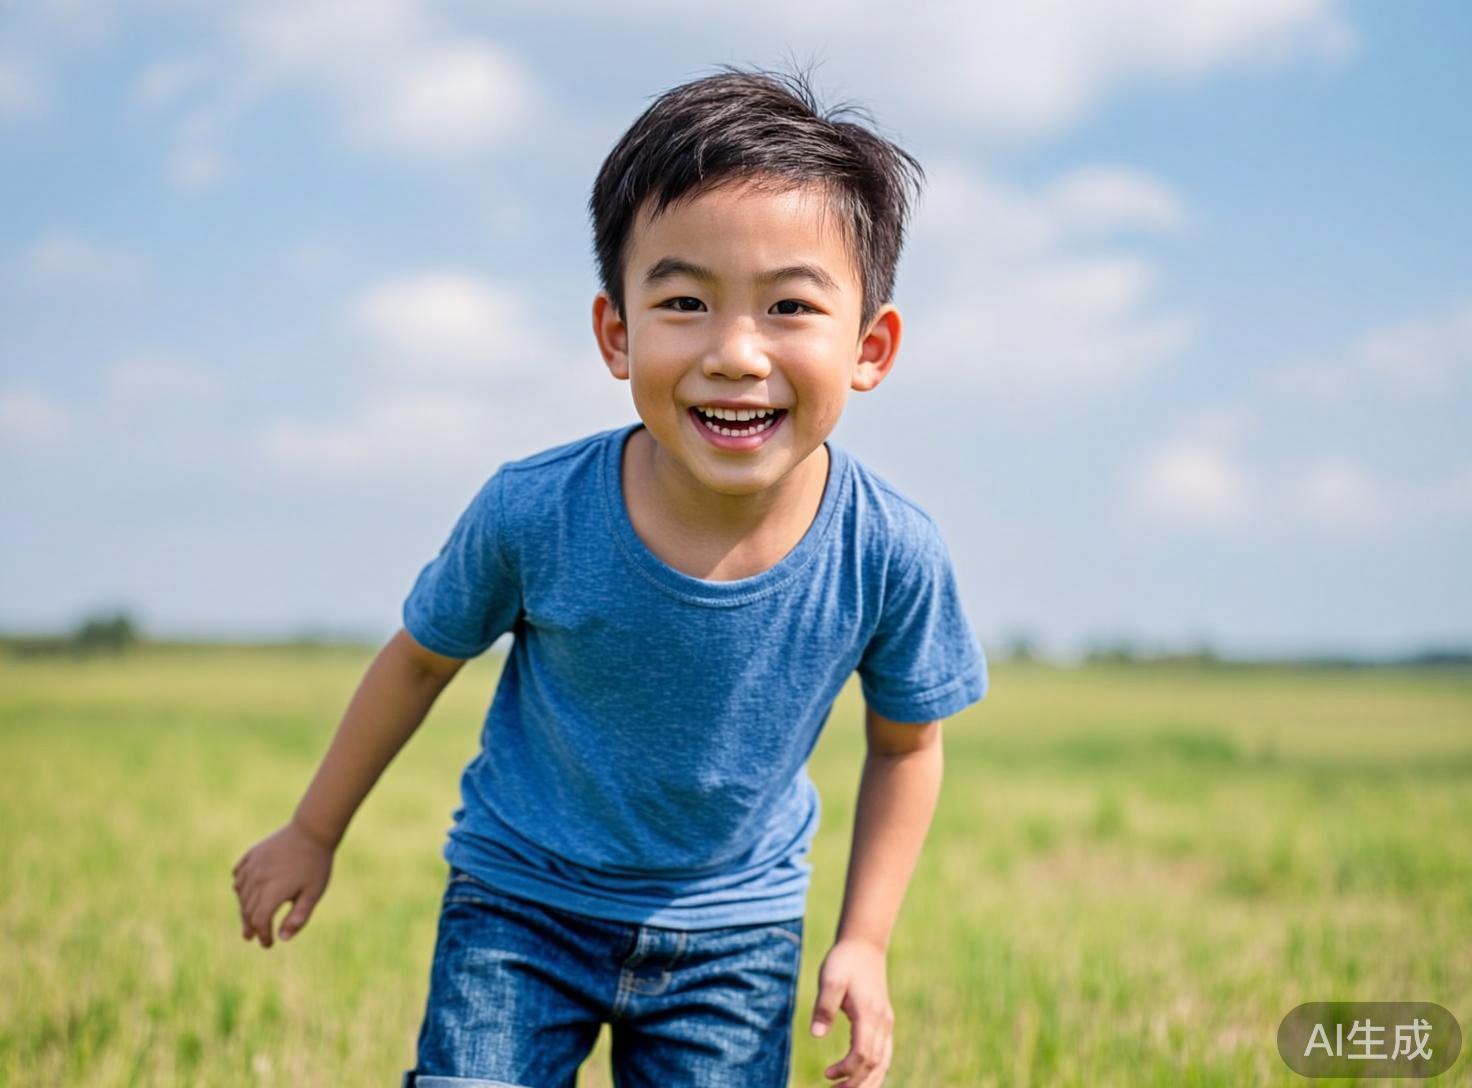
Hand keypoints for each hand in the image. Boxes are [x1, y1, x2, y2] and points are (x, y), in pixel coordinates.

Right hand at [232, 819, 333, 948]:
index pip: (260, 922)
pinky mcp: (252, 854)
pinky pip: (238, 874)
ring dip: (243, 908)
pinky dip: (239, 886)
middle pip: (247, 910)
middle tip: (251, 936)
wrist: (312, 830)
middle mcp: (258, 880)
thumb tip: (282, 938)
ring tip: (248, 918)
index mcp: (273, 892)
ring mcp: (252, 866)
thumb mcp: (313, 893)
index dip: (262, 935)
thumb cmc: (316, 864)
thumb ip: (299, 917)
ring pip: (240, 893)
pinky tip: (243, 891)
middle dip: (250, 926)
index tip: (268, 943)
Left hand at [809, 937, 894, 1086]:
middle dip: (857, 1083)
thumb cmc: (844, 961)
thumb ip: (824, 1007)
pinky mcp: (884, 1021)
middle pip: (875, 1064)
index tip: (827, 1075)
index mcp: (869, 1015)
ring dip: (867, 1081)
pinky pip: (885, 1054)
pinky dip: (875, 1070)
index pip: (862, 1054)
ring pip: (883, 1062)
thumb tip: (816, 1034)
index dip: (846, 1069)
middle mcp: (882, 1023)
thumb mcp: (829, 979)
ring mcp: (886, 1023)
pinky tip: (860, 1076)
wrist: (864, 945)